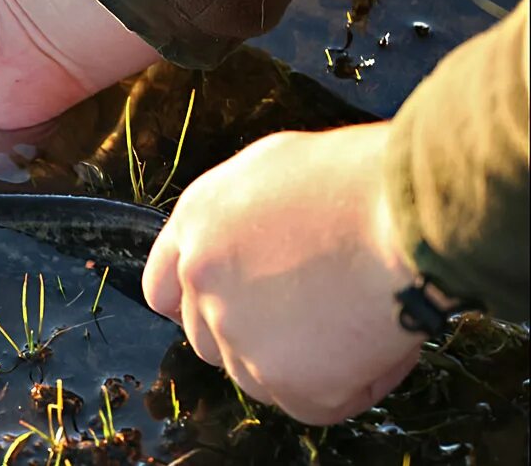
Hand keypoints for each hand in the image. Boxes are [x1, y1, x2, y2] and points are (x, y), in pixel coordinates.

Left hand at [141, 122, 424, 424]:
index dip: (195, 302)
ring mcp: (240, 334)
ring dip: (300, 361)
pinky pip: (310, 405)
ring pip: (255, 376)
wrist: (408, 213)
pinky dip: (347, 386)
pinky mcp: (289, 380)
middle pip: (208, 337)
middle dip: (253, 333)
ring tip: (355, 317)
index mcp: (196, 224)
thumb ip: (242, 216)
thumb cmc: (358, 179)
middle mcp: (202, 280)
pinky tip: (378, 344)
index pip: (162, 287)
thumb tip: (251, 247)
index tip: (225, 308)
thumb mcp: (273, 167)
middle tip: (310, 312)